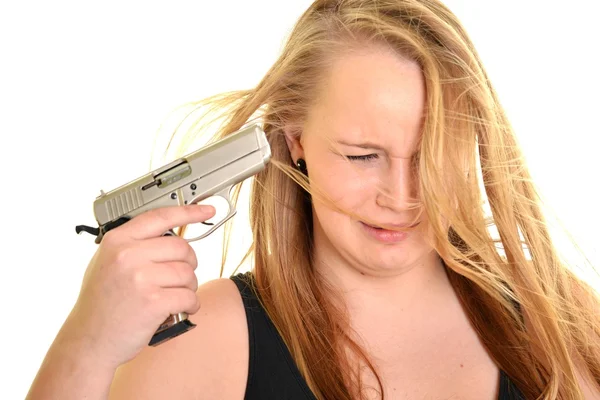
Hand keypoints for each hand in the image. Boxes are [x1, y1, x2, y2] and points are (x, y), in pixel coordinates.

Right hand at [64, 204, 215, 369]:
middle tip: (179, 277)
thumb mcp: (107, 262)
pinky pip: (189, 296)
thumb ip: (134, 245)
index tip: (207, 210)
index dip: (189, 212)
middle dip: (188, 263)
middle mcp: (128, 255)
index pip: (160, 217)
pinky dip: (190, 305)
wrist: (88, 340)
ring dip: (188, 287)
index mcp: (117, 241)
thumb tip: (171, 233)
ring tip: (174, 296)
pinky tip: (179, 310)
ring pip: (188, 273)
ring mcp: (140, 278)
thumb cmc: (101, 303)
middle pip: (182, 247)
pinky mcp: (153, 302)